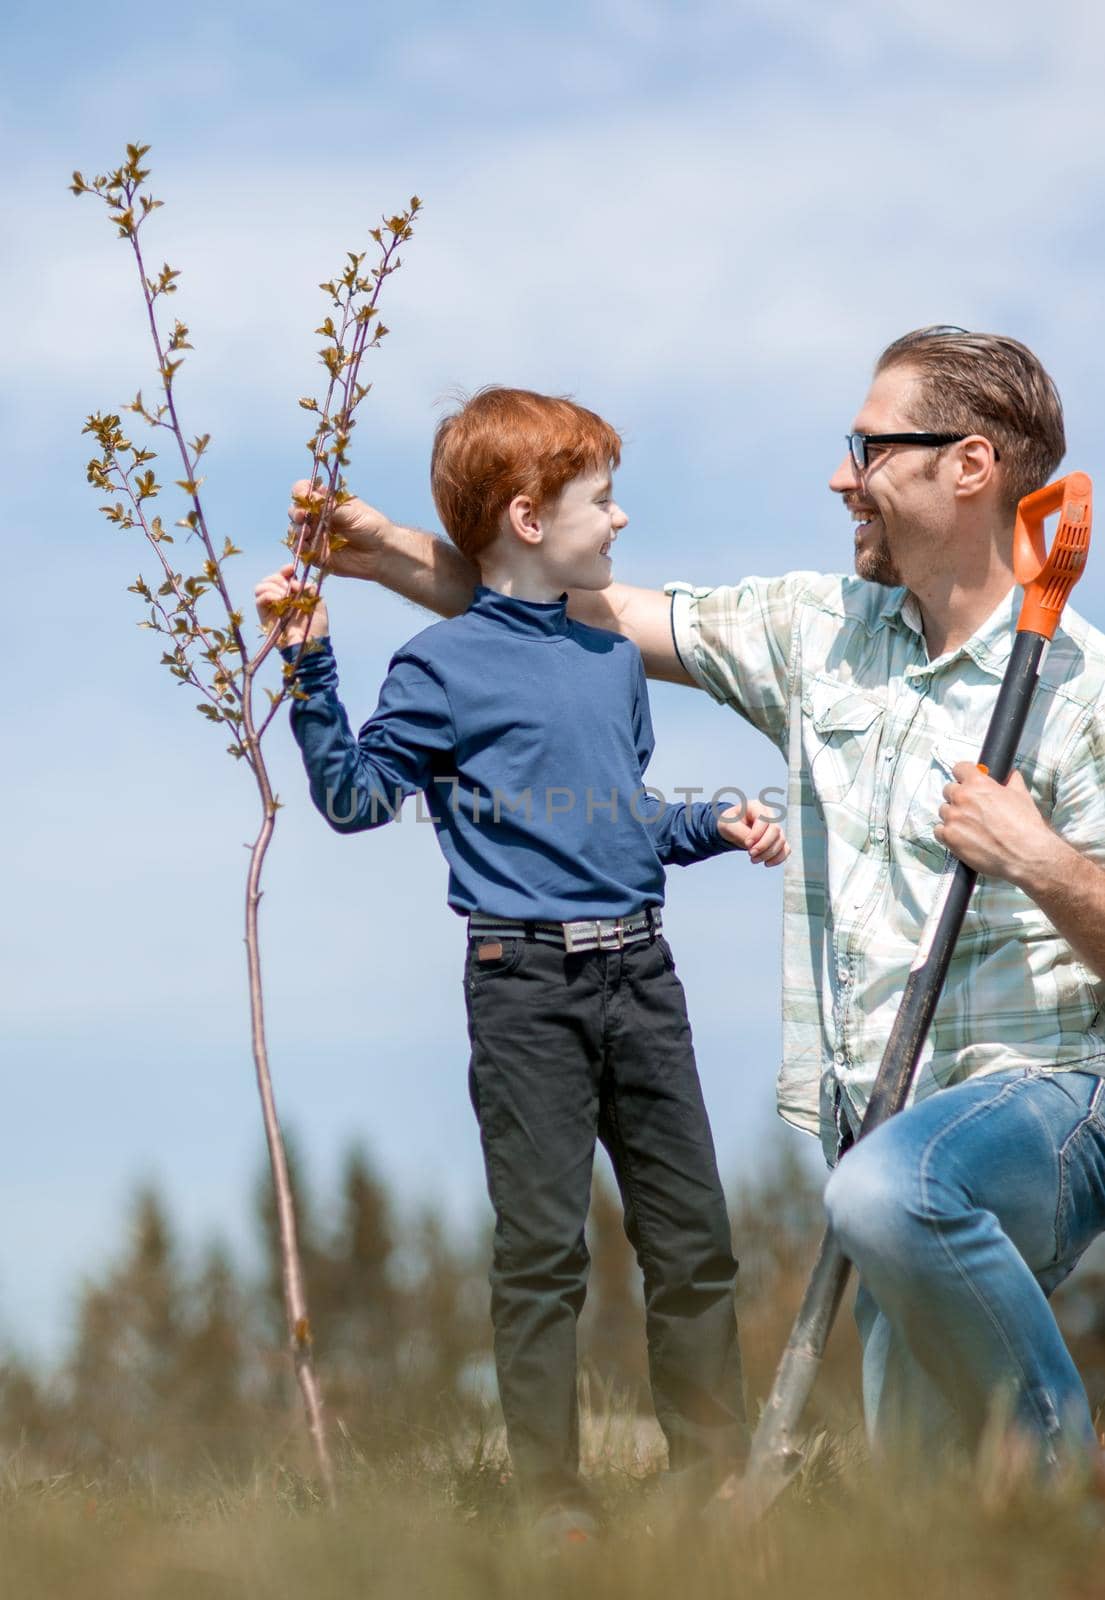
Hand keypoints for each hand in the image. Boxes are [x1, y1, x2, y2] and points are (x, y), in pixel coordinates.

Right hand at [254, 564, 328, 646]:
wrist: (310, 644)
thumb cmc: (316, 625)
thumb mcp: (317, 601)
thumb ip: (307, 586)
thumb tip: (292, 581)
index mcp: (292, 594)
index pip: (283, 576)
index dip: (285, 570)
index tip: (291, 569)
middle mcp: (280, 598)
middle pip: (270, 579)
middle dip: (279, 578)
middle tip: (289, 588)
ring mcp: (271, 607)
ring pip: (261, 587)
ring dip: (273, 586)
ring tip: (284, 596)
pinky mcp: (264, 616)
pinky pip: (259, 599)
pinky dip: (269, 595)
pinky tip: (280, 601)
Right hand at [288, 478, 392, 578]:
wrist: (382, 552)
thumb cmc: (371, 526)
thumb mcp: (351, 511)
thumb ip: (330, 506)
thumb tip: (310, 497)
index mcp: (325, 501)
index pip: (304, 491)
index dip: (301, 492)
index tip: (304, 495)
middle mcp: (317, 517)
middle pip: (296, 511)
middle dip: (296, 512)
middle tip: (302, 516)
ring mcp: (315, 536)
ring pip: (295, 531)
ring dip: (297, 530)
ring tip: (306, 531)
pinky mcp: (316, 554)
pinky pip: (301, 551)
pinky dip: (299, 547)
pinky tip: (305, 545)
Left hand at [717, 798, 789, 865]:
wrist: (733, 828)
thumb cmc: (730, 823)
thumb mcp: (729, 825)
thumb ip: (740, 832)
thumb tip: (753, 844)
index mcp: (756, 806)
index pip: (764, 820)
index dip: (757, 834)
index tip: (747, 844)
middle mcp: (769, 814)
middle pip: (775, 830)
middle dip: (764, 845)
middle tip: (751, 855)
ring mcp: (775, 826)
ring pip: (781, 841)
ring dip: (768, 854)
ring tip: (753, 860)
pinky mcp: (778, 839)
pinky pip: (785, 849)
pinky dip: (778, 858)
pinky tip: (766, 863)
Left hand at [935, 763, 1058, 886]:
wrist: (1025, 854)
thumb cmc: (1026, 825)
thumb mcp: (1021, 795)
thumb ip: (1011, 780)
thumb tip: (1009, 774)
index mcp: (977, 784)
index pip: (959, 768)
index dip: (965, 774)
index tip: (967, 781)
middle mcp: (961, 798)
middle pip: (949, 790)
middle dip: (959, 796)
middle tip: (972, 807)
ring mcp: (953, 818)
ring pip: (944, 810)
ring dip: (954, 815)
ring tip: (970, 825)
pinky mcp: (949, 837)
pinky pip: (939, 830)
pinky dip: (947, 832)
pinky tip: (961, 836)